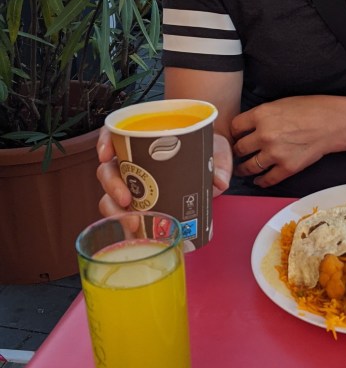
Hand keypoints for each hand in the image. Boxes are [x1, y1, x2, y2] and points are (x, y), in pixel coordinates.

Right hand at [96, 128, 233, 216]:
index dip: (104, 143)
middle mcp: (132, 161)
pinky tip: (132, 233)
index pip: (113, 134)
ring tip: (132, 222)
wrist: (213, 163)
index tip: (106, 155)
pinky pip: (124, 213)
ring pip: (111, 194)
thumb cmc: (208, 148)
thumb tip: (219, 182)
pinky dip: (125, 224)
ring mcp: (133, 183)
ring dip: (115, 209)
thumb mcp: (216, 149)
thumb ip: (219, 161)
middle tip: (126, 200)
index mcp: (143, 140)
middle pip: (108, 170)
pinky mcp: (139, 203)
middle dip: (112, 186)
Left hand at [231, 96, 337, 187]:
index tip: (235, 137)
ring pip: (249, 166)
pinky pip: (267, 179)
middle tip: (237, 154)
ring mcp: (275, 153)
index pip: (235, 127)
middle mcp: (264, 135)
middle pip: (239, 148)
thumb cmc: (310, 109)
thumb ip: (262, 115)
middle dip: (237, 151)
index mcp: (261, 115)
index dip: (234, 133)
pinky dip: (261, 181)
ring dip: (243, 169)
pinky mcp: (287, 168)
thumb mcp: (280, 103)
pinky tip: (258, 180)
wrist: (333, 123)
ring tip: (242, 170)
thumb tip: (248, 126)